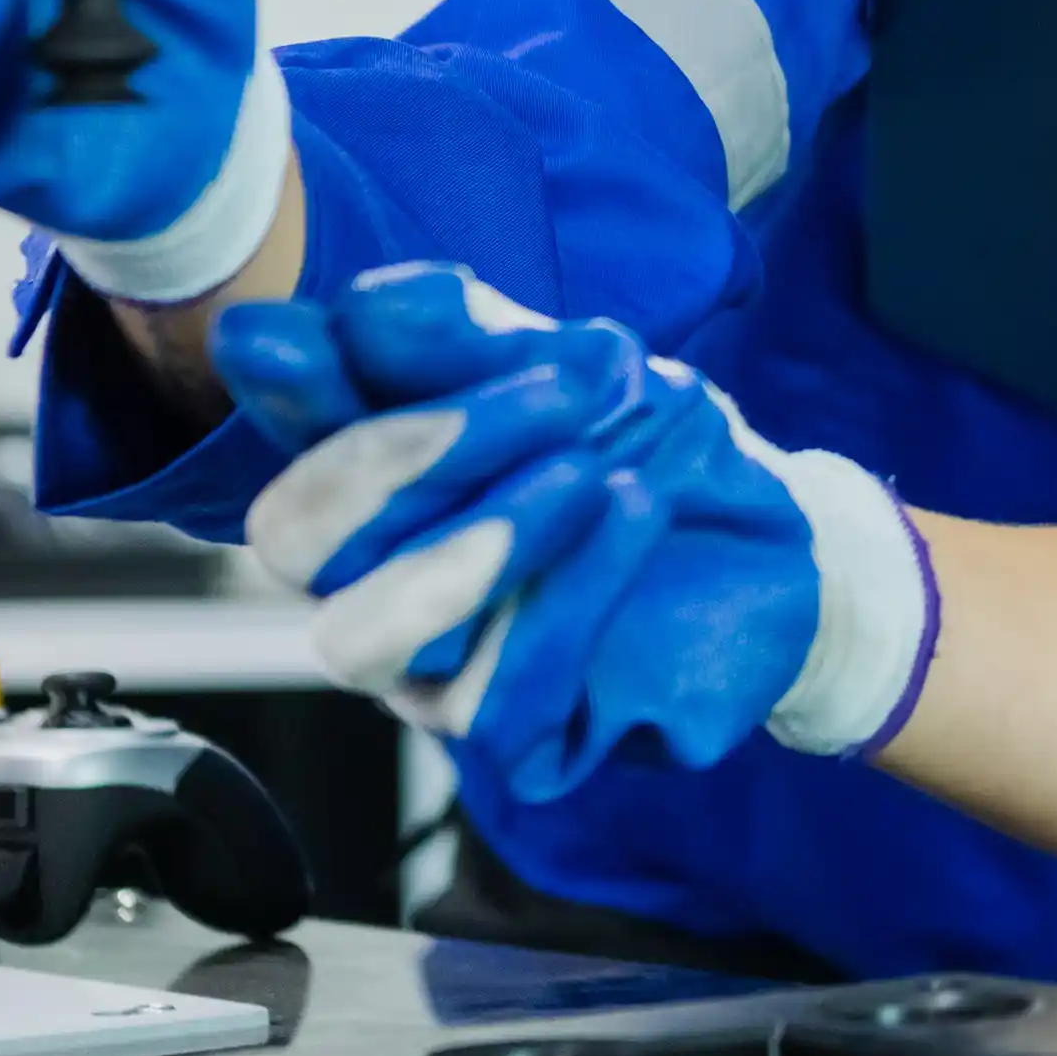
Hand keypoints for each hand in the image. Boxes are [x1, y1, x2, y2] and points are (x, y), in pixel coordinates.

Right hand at [217, 265, 933, 797]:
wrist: (776, 534)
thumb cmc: (650, 442)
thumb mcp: (568, 364)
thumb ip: (456, 341)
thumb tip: (333, 314)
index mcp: (368, 483)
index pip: (284, 436)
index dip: (279, 389)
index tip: (282, 334)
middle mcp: (370, 584)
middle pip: (297, 540)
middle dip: (407, 456)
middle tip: (554, 394)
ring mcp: (428, 675)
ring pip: (369, 634)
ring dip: (479, 540)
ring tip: (588, 471)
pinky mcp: (513, 741)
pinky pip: (490, 696)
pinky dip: (562, 596)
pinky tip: (632, 515)